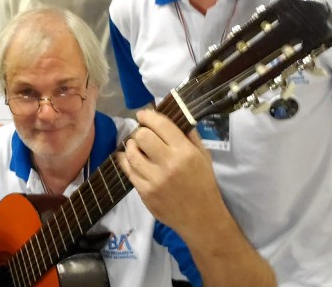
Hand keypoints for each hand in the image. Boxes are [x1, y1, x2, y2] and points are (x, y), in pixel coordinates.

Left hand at [118, 110, 277, 285]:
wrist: (201, 218)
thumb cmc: (203, 183)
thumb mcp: (203, 155)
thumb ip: (189, 135)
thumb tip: (174, 114)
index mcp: (184, 152)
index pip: (160, 125)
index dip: (147, 116)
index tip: (143, 114)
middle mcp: (168, 164)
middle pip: (141, 136)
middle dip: (139, 131)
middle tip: (142, 133)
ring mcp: (154, 180)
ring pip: (131, 153)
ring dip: (131, 146)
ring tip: (136, 146)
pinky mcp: (144, 193)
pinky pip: (129, 171)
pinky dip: (128, 162)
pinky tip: (132, 160)